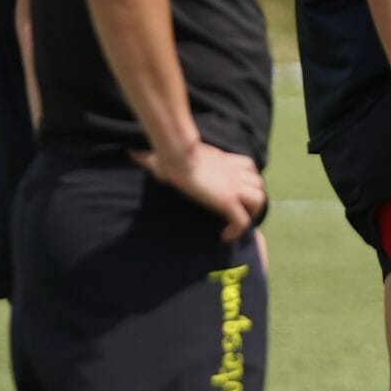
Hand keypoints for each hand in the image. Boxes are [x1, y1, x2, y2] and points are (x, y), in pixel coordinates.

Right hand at [139, 141, 265, 242]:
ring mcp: (233, 187)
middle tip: (240, 211)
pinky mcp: (227, 201)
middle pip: (259, 183)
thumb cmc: (168, 154)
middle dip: (254, 198)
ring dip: (251, 213)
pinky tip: (225, 237)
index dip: (247, 178)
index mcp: (223, 161)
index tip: (236, 193)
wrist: (176, 155)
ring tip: (235, 223)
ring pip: (258, 200)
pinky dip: (238, 231)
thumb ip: (152, 156)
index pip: (247, 166)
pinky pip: (243, 221)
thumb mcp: (164, 154)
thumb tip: (132, 153)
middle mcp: (233, 173)